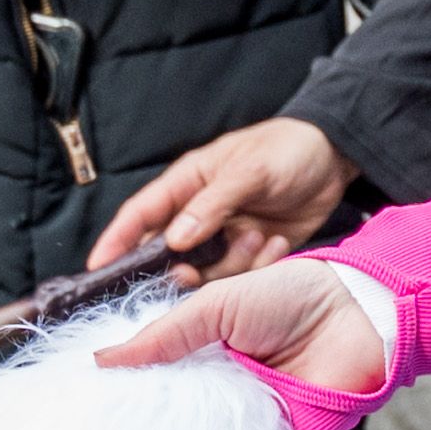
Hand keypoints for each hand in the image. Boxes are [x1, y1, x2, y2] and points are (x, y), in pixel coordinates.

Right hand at [92, 117, 355, 280]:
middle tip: (186, 279)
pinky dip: (256, 266)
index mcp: (187, 184)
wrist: (335, 158)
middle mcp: (199, 214)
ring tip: (257, 239)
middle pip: (166, 252)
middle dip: (172, 270)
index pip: (140, 214)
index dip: (116, 241)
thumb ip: (213, 204)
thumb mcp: (250, 171)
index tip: (95, 269)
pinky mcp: (250, 253)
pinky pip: (239, 275)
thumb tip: (175, 239)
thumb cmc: (286, 150)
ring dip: (228, 264)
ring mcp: (224, 236)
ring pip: (203, 270)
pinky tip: (277, 242)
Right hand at [94, 256, 392, 392]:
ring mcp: (250, 421)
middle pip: (176, 422)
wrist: (357, 312)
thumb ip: (165, 334)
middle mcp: (224, 393)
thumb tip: (102, 361)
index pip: (158, 386)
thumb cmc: (290, 296)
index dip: (129, 397)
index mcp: (205, 357)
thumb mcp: (216, 304)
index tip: (90, 412)